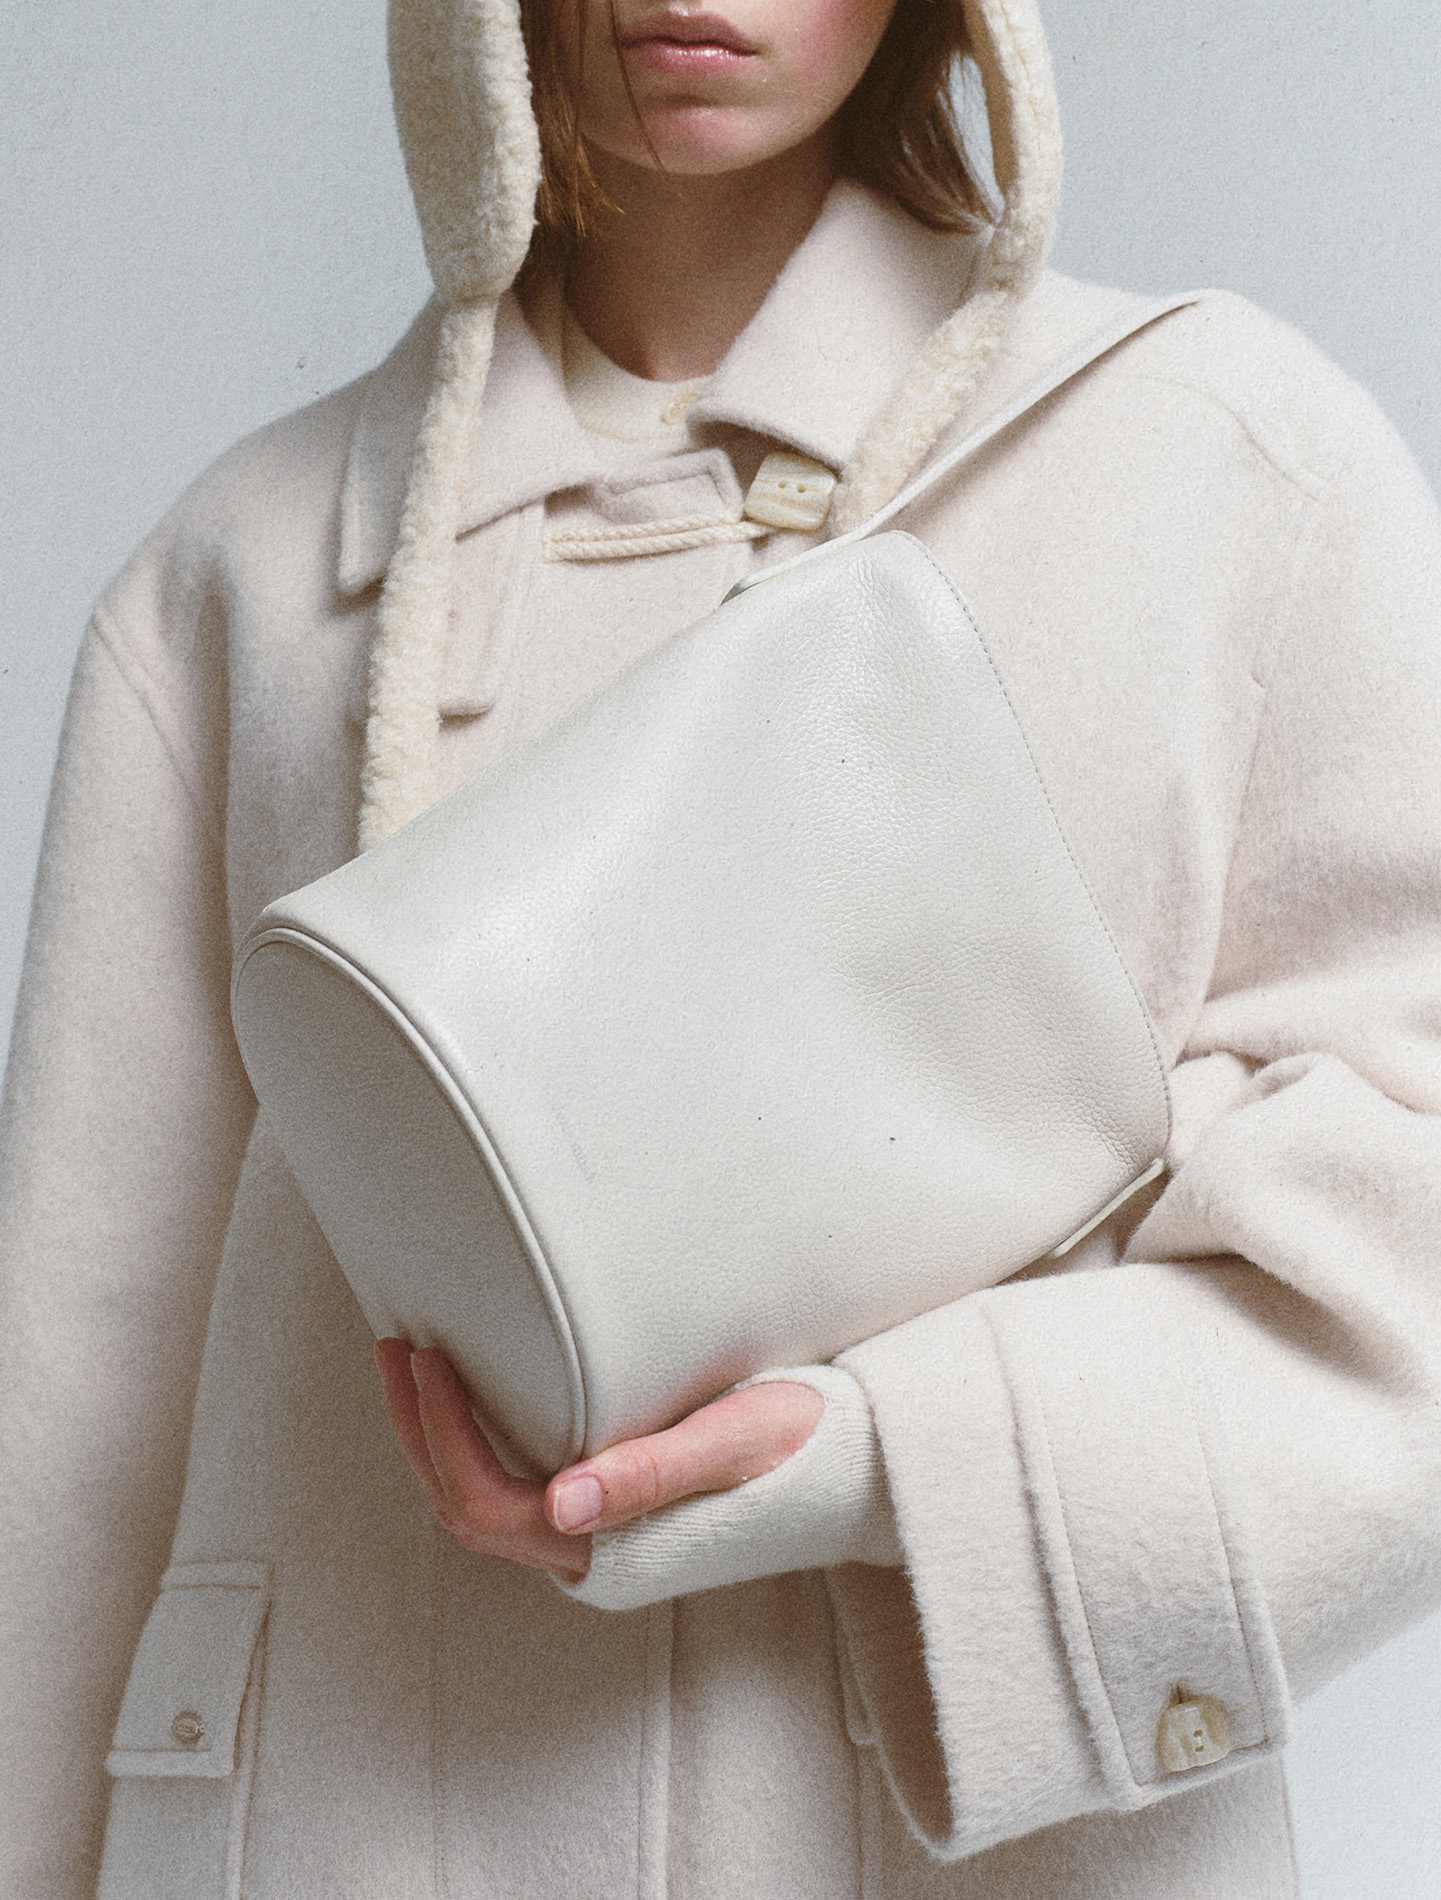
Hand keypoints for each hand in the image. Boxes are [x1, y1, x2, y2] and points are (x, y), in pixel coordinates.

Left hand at [375, 1340, 823, 1582]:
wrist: (859, 1465)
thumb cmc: (804, 1446)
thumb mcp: (733, 1444)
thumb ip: (651, 1474)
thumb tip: (558, 1505)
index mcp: (612, 1547)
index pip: (487, 1504)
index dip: (443, 1433)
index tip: (427, 1355)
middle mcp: (593, 1552)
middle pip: (467, 1509)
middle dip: (419, 1432)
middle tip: (395, 1346)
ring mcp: (599, 1535)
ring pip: (484, 1502)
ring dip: (439, 1438)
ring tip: (416, 1363)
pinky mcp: (611, 1510)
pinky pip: (515, 1485)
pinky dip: (477, 1439)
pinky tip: (476, 1389)